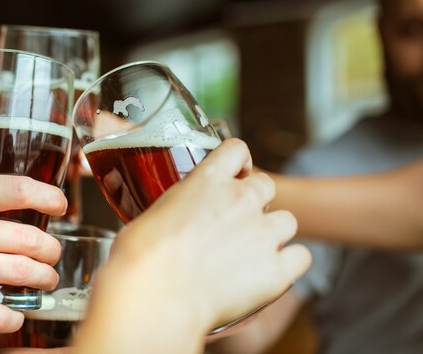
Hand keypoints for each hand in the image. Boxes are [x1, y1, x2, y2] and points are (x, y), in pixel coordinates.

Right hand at [0, 175, 66, 332]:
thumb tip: (21, 208)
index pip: (18, 189)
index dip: (50, 198)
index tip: (62, 206)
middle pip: (30, 237)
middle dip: (52, 251)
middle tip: (53, 256)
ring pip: (21, 272)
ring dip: (43, 279)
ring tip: (44, 280)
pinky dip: (14, 316)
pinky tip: (15, 313)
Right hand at [75, 139, 310, 353]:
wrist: (156, 294)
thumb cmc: (141, 257)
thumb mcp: (151, 214)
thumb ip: (175, 208)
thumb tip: (171, 221)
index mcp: (207, 180)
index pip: (237, 150)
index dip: (238, 163)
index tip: (235, 175)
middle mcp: (240, 199)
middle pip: (267, 186)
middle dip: (256, 201)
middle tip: (237, 224)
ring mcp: (262, 233)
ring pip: (288, 221)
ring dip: (273, 233)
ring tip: (252, 253)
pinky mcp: (276, 270)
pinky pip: (302, 257)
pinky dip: (288, 265)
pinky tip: (268, 274)